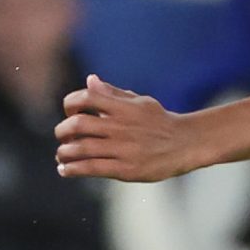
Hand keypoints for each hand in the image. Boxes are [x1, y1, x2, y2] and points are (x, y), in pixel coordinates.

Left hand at [57, 75, 200, 181]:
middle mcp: (122, 127)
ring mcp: (124, 149)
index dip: (70, 103)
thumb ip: (113, 94)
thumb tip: (89, 80)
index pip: (86, 97)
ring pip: (80, 148)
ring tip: (62, 155)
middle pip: (78, 124)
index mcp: (124, 108)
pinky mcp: (126, 169)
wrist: (187, 144)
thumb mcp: (140, 103)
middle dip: (62, 131)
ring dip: (64, 152)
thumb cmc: (161, 122)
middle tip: (62, 137)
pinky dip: (72, 169)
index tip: (70, 112)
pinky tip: (65, 170)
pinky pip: (91, 168)